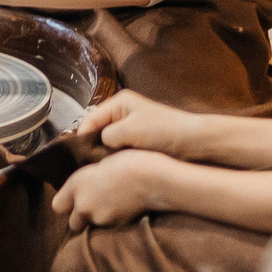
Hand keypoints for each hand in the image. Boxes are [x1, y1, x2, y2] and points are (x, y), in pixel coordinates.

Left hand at [52, 149, 169, 230]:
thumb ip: (85, 180)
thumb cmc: (130, 162)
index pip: (57, 206)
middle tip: (94, 208)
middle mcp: (82, 204)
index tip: (73, 202)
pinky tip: (123, 211)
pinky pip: (107, 230)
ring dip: (97, 221)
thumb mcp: (100, 163)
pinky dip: (112, 224)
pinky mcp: (114, 228)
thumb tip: (80, 188)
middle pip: (73, 223)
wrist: (152, 178)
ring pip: (91, 227)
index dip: (66, 205)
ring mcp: (99, 218)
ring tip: (112, 208)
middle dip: (81, 219)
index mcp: (77, 183)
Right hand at [74, 89, 202, 158]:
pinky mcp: (137, 142)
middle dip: (92, 146)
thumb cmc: (163, 131)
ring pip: (106, 142)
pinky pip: (118, 150)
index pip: (89, 119)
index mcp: (119, 103)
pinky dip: (114, 158)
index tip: (78, 156)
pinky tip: (112, 168)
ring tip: (99, 168)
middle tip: (87, 164)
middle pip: (96, 131)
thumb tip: (98, 146)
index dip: (81, 137)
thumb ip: (107, 136)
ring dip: (104, 154)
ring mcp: (130, 128)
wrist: (193, 143)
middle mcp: (122, 113)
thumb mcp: (130, 130)